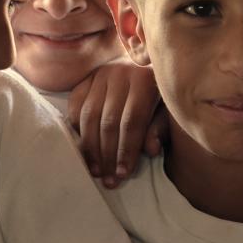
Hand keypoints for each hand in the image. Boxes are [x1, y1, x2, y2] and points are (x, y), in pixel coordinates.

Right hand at [68, 60, 165, 187]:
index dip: (126, 150)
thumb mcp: (167, 109)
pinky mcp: (85, 79)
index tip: (123, 174)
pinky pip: (76, 107)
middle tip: (108, 180)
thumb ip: (160, 128)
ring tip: (95, 171)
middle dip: (107, 155)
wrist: (143, 62)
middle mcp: (120, 74)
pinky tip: (83, 149)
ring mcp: (100, 74)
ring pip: (89, 116)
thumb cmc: (159, 93)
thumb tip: (151, 150)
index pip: (132, 122)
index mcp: (144, 80)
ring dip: (90, 148)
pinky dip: (76, 129)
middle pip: (108, 122)